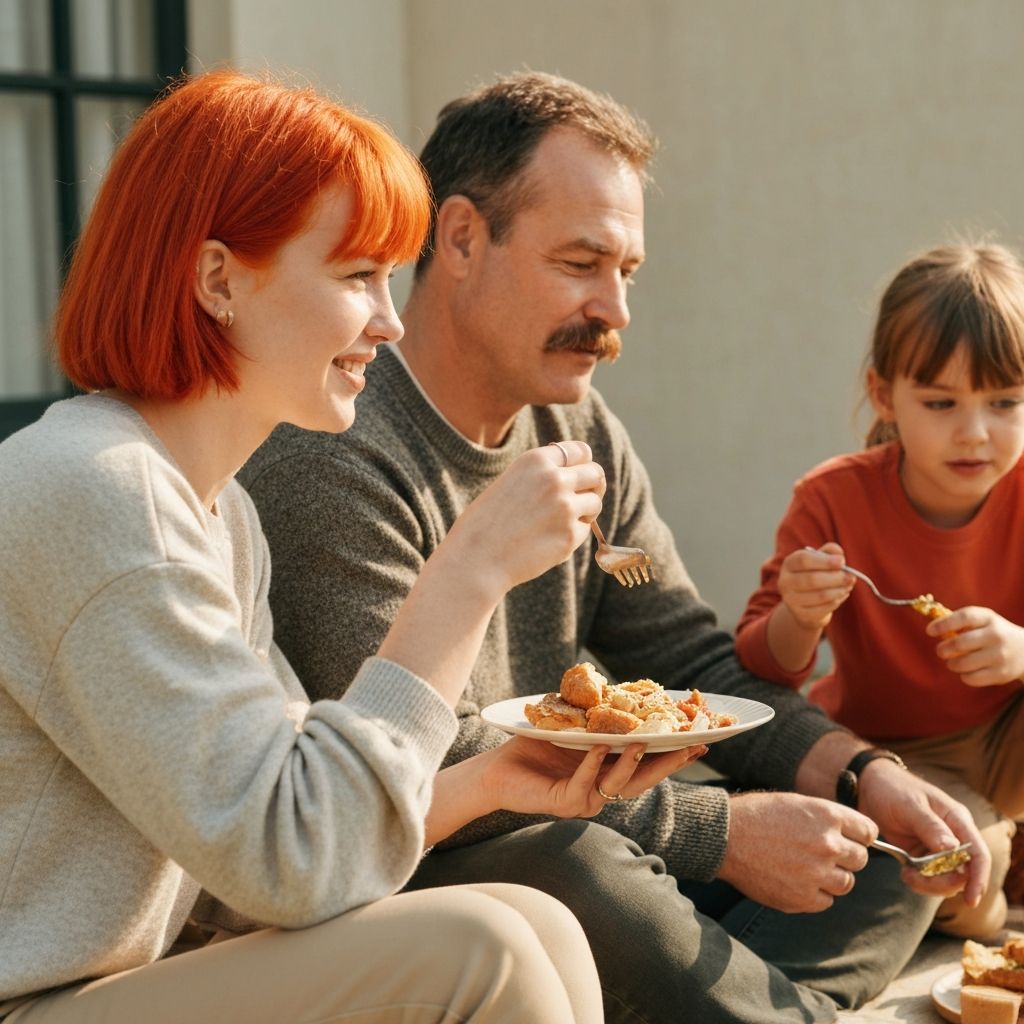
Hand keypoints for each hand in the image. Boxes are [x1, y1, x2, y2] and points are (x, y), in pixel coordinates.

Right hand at [448, 440, 604, 594]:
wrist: (475, 559)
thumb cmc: (485, 523)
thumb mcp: (510, 482)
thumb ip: (541, 476)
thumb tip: (576, 477)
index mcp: (536, 460)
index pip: (581, 451)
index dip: (583, 464)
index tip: (579, 475)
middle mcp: (554, 479)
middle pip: (596, 473)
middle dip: (592, 486)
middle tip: (581, 498)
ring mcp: (565, 507)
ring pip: (595, 502)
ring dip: (585, 511)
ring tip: (559, 522)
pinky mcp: (570, 535)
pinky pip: (585, 529)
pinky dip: (573, 534)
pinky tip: (548, 540)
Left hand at [483, 736, 707, 818]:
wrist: (495, 772)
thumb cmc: (532, 747)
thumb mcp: (572, 729)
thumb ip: (596, 719)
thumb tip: (619, 691)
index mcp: (607, 774)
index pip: (648, 764)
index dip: (674, 754)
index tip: (701, 739)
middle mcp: (602, 791)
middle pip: (643, 779)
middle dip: (669, 763)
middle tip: (693, 746)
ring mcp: (584, 800)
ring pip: (617, 785)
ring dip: (632, 763)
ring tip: (645, 742)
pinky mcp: (563, 802)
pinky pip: (583, 784)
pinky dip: (592, 765)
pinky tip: (600, 746)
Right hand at [717, 791, 875, 911]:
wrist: (725, 837)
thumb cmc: (758, 815)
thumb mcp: (797, 804)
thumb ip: (827, 819)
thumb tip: (851, 837)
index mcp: (828, 816)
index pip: (868, 832)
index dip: (858, 836)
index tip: (848, 839)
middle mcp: (828, 844)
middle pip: (860, 859)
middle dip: (845, 857)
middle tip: (822, 854)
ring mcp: (817, 873)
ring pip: (846, 883)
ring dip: (832, 877)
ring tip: (806, 868)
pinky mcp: (803, 898)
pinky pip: (826, 901)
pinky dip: (815, 894)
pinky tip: (795, 880)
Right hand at [777, 542, 854, 631]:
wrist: (804, 601)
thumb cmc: (815, 574)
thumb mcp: (820, 559)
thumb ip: (830, 552)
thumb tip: (839, 555)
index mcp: (789, 563)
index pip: (803, 560)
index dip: (824, 561)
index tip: (842, 562)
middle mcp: (785, 581)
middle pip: (812, 579)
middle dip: (836, 578)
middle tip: (851, 577)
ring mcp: (791, 600)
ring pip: (820, 595)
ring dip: (839, 590)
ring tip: (848, 586)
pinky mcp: (801, 614)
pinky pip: (824, 608)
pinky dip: (836, 601)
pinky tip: (841, 595)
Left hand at [855, 758, 989, 903]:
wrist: (868, 786)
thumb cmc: (891, 788)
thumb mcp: (909, 805)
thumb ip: (930, 826)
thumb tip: (953, 849)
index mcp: (956, 819)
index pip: (978, 853)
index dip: (979, 878)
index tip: (971, 900)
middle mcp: (953, 835)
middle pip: (963, 872)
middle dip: (944, 883)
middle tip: (916, 880)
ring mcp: (939, 846)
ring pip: (947, 878)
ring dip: (930, 884)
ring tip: (907, 875)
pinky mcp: (924, 853)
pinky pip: (931, 876)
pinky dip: (920, 881)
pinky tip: (905, 873)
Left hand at [928, 606, 1023, 686]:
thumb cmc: (995, 633)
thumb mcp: (984, 621)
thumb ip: (962, 622)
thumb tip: (933, 629)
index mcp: (989, 618)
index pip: (964, 617)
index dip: (943, 624)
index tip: (930, 631)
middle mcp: (996, 635)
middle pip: (959, 643)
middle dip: (943, 649)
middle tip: (941, 651)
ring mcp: (1000, 655)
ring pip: (962, 663)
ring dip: (951, 664)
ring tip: (952, 662)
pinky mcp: (1001, 674)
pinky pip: (971, 678)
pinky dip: (963, 676)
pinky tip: (966, 671)